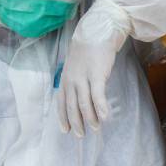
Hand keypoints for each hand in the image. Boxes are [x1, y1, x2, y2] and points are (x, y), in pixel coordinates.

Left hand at [56, 0, 129, 136]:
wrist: (97, 30)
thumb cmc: (89, 48)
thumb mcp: (76, 64)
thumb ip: (76, 78)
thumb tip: (80, 93)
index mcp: (66, 77)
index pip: (61, 101)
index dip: (62, 117)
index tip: (65, 130)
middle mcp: (72, 79)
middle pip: (71, 106)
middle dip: (75, 122)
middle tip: (80, 136)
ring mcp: (84, 77)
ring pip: (84, 103)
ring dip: (89, 118)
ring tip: (95, 128)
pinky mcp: (97, 73)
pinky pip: (98, 94)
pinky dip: (100, 107)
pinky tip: (105, 116)